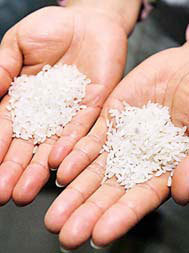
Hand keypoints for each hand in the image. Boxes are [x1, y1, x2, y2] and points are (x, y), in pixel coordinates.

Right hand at [0, 2, 140, 205]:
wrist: (90, 22)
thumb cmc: (53, 28)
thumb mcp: (19, 43)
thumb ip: (3, 67)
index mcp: (25, 100)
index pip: (8, 129)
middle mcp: (47, 113)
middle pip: (30, 146)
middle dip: (16, 170)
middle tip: (5, 195)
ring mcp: (71, 113)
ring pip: (54, 146)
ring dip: (40, 169)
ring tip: (27, 193)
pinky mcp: (95, 108)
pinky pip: (83, 130)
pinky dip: (70, 146)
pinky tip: (58, 164)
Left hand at [45, 43, 188, 248]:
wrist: (186, 70)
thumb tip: (181, 193)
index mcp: (160, 169)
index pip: (139, 199)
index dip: (120, 218)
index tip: (98, 236)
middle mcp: (136, 159)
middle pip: (109, 189)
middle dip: (86, 211)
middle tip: (64, 234)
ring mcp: (120, 139)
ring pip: (93, 169)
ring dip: (73, 190)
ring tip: (54, 214)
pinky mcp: (109, 118)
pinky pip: (90, 138)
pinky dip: (75, 154)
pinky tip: (60, 171)